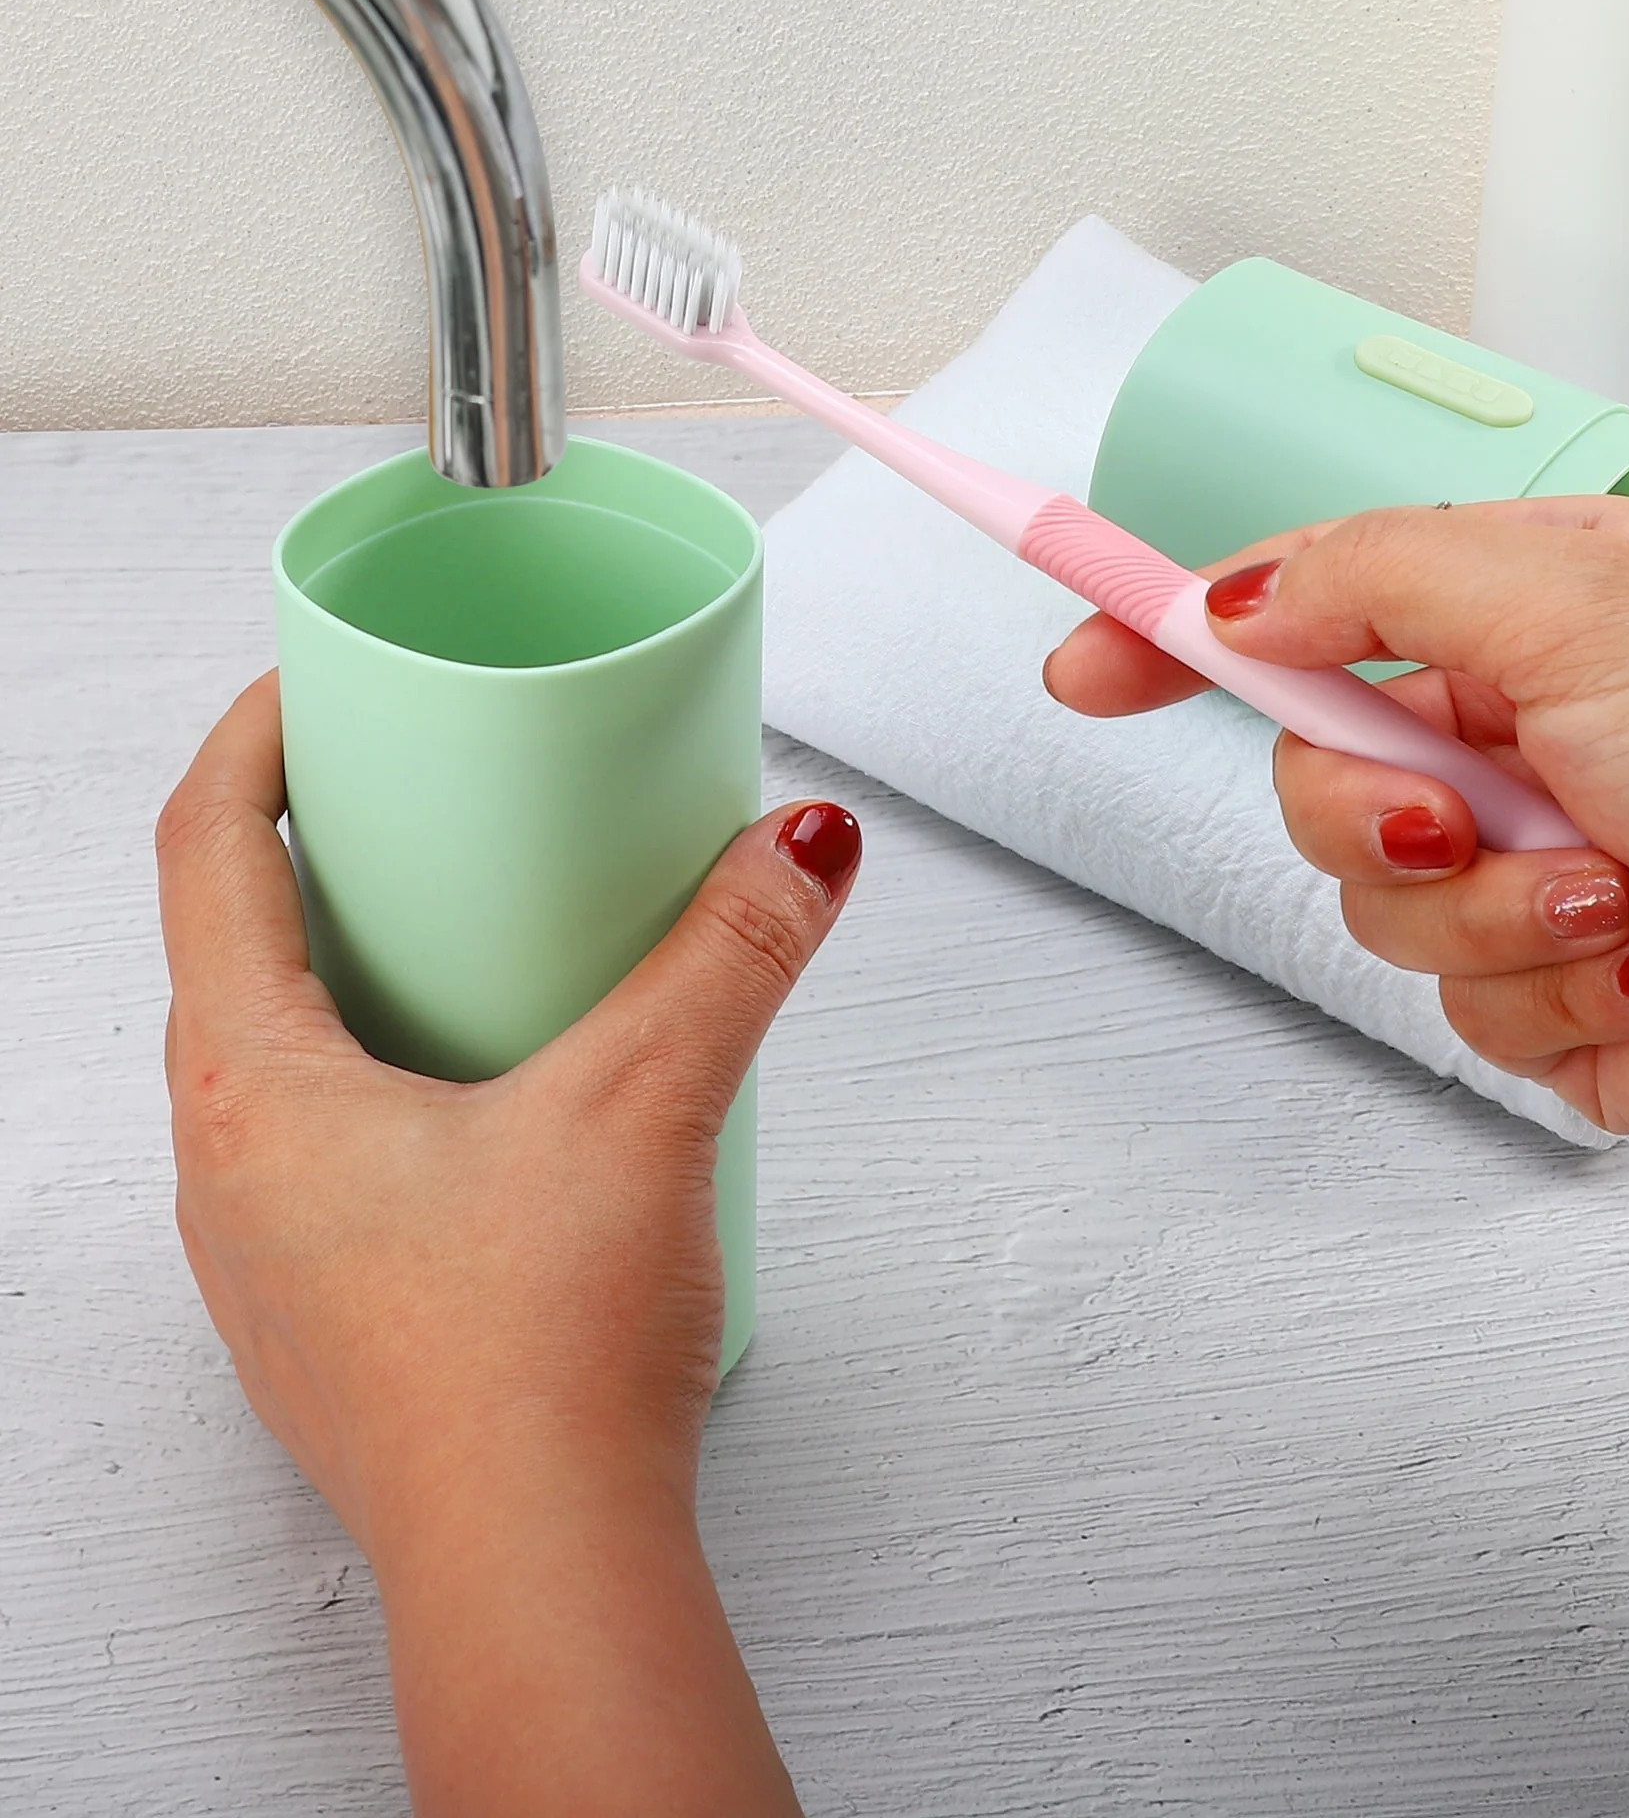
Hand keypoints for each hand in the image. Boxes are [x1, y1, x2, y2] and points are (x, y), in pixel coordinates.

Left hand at [158, 672, 859, 1816]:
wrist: (540, 1569)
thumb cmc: (531, 1374)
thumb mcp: (645, 1107)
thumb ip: (732, 956)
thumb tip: (799, 850)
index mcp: (254, 1091)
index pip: (203, 856)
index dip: (250, 743)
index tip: (307, 686)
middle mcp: (232, 1170)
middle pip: (237, 955)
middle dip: (319, 858)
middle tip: (416, 803)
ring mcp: (274, 1253)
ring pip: (281, 1062)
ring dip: (354, 979)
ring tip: (466, 941)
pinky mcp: (340, 1310)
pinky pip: (332, 1150)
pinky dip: (391, 1082)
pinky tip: (496, 1100)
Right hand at [1045, 496, 1628, 1222]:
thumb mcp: (1581, 602)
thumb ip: (1377, 577)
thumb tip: (1238, 596)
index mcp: (1514, 618)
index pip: (1299, 617)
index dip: (1179, 638)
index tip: (1089, 663)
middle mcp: (1511, 741)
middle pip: (1312, 785)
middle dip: (1381, 816)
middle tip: (1467, 808)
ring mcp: (1527, 871)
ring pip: (1379, 912)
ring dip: (1500, 913)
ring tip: (1625, 897)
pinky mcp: (1550, 992)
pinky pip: (1462, 1006)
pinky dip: (1561, 992)